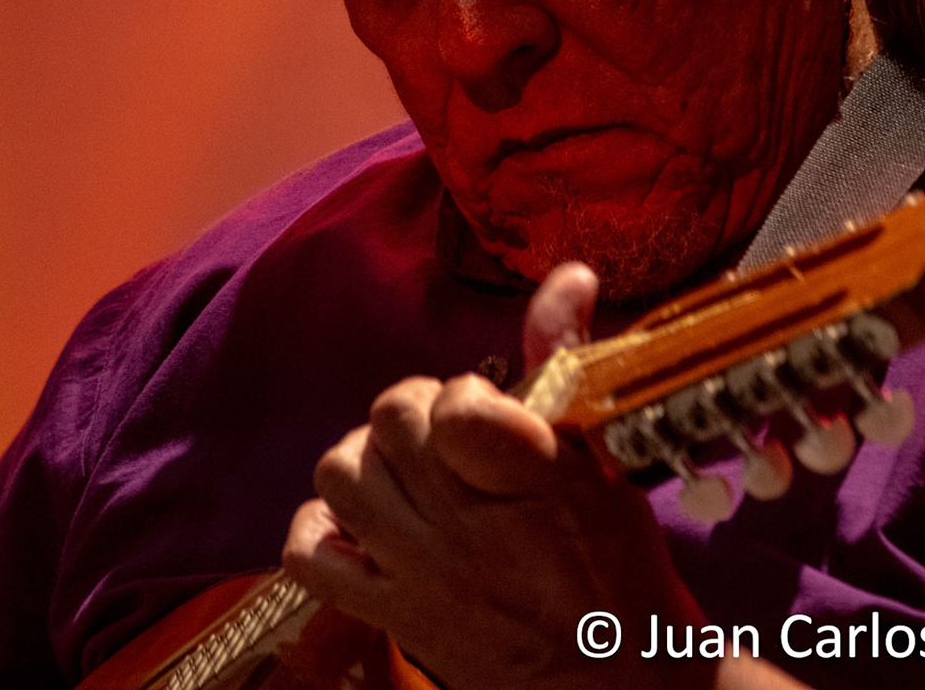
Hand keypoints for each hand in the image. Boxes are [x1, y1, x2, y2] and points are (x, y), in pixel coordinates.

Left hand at [282, 264, 757, 689]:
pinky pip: (309, 555)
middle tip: (448, 436)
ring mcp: (422, 574)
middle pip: (389, 419)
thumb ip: (564, 360)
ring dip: (365, 461)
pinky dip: (321, 530)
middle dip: (415, 411)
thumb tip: (570, 275)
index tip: (491, 410)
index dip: (466, 394)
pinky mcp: (392, 617)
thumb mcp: (602, 456)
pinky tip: (361, 524)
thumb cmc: (615, 563)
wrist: (615, 680)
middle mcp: (468, 528)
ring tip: (405, 475)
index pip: (457, 405)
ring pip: (340, 474)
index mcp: (532, 481)